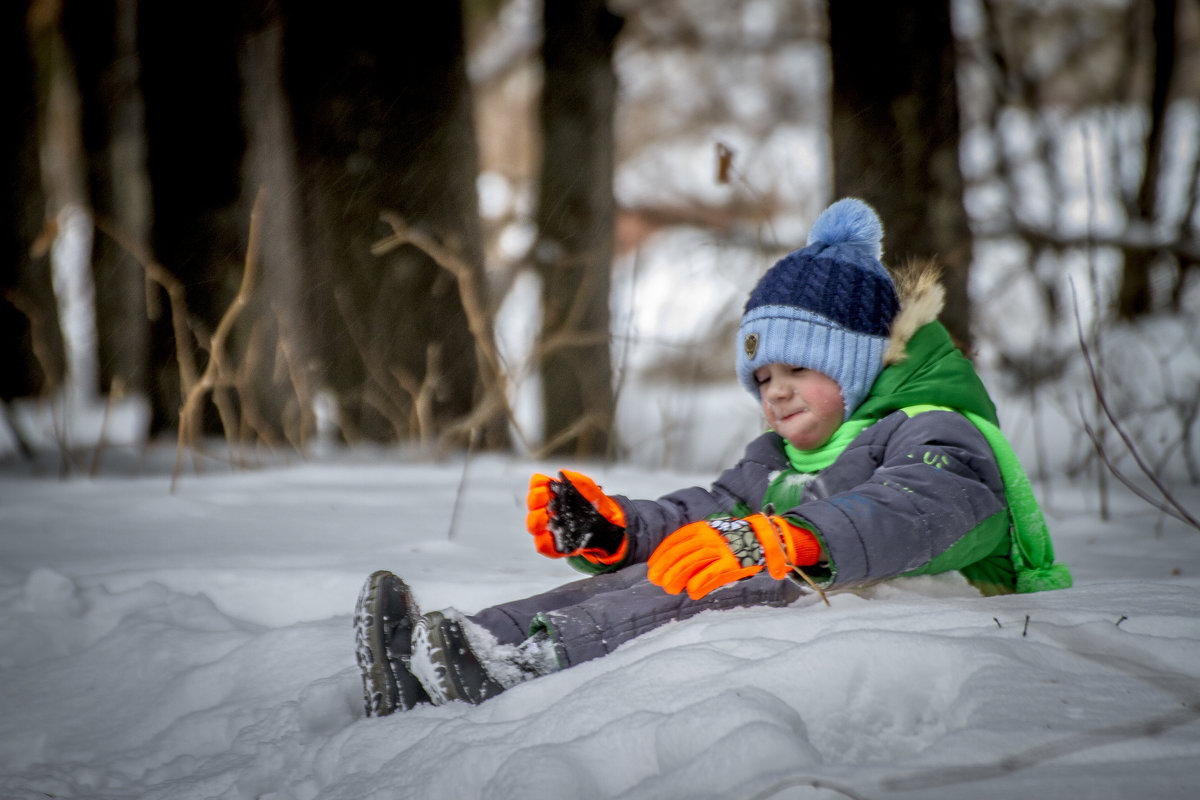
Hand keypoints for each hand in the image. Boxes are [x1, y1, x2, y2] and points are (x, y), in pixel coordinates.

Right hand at [526, 470, 626, 562]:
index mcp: (552, 492)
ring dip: (538, 520)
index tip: (546, 483)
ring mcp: (548, 527)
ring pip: (532, 525)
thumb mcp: (590, 490)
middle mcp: (546, 508)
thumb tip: (564, 473)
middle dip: (536, 500)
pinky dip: (545, 541)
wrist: (606, 526)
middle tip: (548, 500)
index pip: (537, 483)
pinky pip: (541, 545)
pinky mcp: (552, 545)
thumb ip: (578, 480)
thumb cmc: (593, 505)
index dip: (539, 483)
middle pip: (531, 503)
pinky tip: (556, 536)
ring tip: (551, 518)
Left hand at [647, 514, 820, 599]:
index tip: (653, 566)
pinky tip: (693, 592)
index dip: (661, 554)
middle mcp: (710, 537)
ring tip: (670, 589)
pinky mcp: (732, 564)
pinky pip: (709, 576)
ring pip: (689, 566)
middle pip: (679, 555)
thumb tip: (673, 560)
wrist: (768, 536)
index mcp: (704, 528)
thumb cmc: (737, 538)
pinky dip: (697, 586)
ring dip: (676, 579)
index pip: (675, 540)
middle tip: (657, 581)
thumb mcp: (715, 532)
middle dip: (664, 569)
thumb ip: (697, 543)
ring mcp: (721, 550)